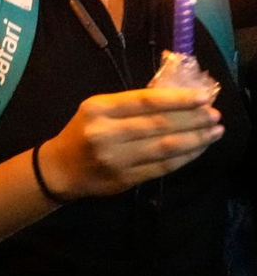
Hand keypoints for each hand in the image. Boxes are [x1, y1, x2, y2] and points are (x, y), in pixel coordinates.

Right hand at [42, 87, 222, 198]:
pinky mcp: (124, 179)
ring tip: (215, 131)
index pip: (145, 101)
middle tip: (215, 115)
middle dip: (192, 119)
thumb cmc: (84, 132)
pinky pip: (162, 167)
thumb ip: (130, 105)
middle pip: (159, 124)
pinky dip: (185, 158)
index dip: (178, 99)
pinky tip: (198, 149)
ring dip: (195, 139)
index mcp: (99, 108)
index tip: (203, 97)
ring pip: (165, 147)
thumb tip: (178, 100)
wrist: (60, 168)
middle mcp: (106, 132)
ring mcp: (115, 158)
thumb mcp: (98, 110)